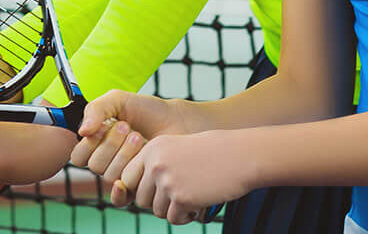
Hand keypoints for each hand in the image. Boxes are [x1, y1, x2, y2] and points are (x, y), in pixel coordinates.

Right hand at [72, 90, 190, 189]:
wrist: (178, 122)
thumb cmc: (148, 111)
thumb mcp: (118, 100)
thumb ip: (96, 109)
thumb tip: (82, 132)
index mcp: (97, 144)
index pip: (79, 155)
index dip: (90, 143)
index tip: (106, 124)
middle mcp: (107, 162)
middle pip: (95, 166)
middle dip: (111, 144)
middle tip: (128, 128)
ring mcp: (122, 175)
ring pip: (109, 176)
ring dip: (124, 154)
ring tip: (140, 138)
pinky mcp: (139, 187)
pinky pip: (120, 200)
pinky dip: (119, 192)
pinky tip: (124, 181)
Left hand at [113, 130, 256, 224]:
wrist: (241, 156)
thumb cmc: (212, 153)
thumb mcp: (177, 148)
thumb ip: (156, 164)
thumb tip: (137, 192)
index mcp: (152, 149)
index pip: (127, 177)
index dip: (141, 187)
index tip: (157, 190)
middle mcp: (156, 164)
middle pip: (141, 198)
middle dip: (157, 202)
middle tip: (177, 197)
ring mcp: (168, 181)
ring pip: (157, 211)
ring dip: (173, 209)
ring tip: (192, 198)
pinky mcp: (182, 198)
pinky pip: (173, 219)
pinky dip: (185, 217)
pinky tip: (198, 205)